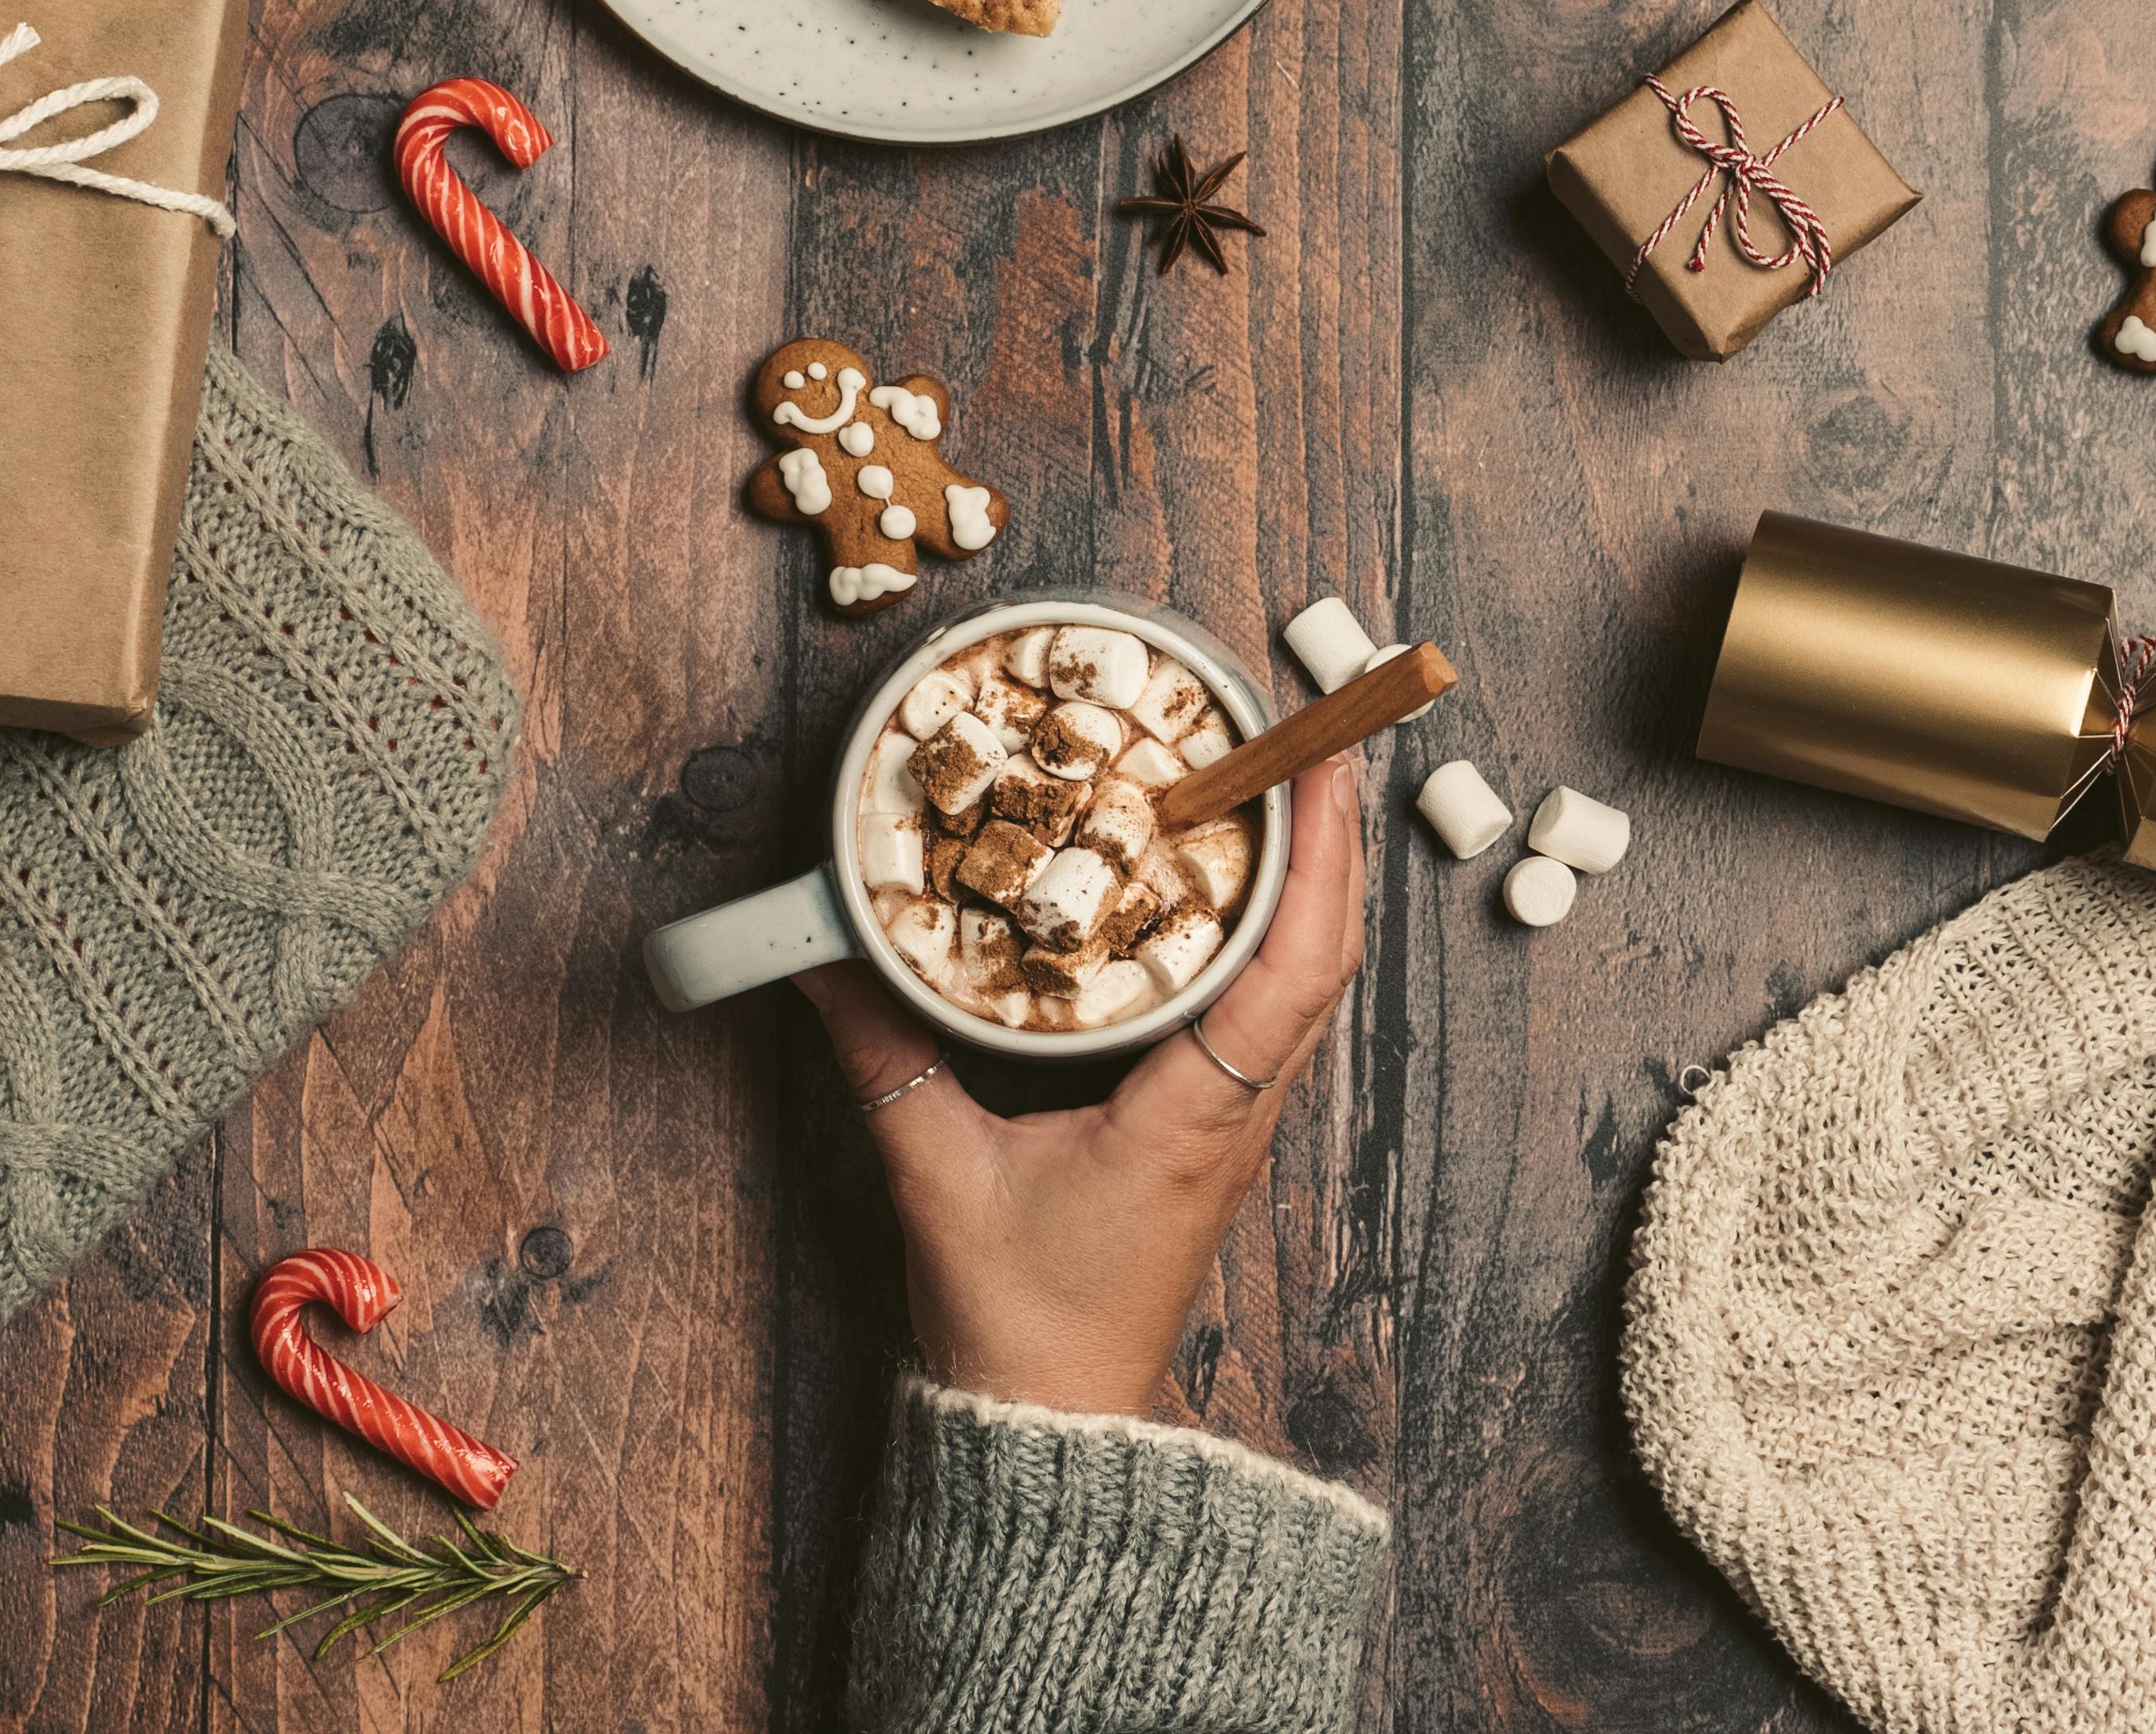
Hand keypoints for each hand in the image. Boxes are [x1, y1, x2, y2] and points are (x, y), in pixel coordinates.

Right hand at [794, 756, 1367, 1416]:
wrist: (1054, 1418)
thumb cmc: (1018, 1316)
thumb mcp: (936, 1176)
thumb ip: (886, 1060)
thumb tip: (825, 957)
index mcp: (1194, 1117)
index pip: (1293, 970)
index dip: (1317, 861)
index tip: (1317, 768)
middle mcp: (1240, 1111)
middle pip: (1327, 955)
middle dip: (1330, 838)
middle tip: (1307, 737)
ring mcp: (1240, 1120)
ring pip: (1312, 981)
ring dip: (1315, 879)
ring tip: (1287, 783)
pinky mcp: (1220, 1126)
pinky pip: (1273, 1010)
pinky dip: (1280, 931)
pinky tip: (1247, 886)